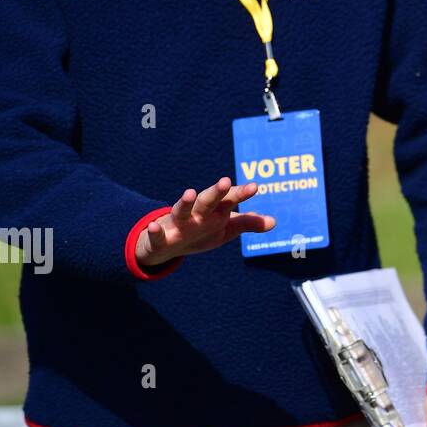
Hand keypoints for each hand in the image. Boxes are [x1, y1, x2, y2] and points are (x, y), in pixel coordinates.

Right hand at [135, 177, 273, 267]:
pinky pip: (156, 235)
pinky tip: (152, 226)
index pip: (229, 199)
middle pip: (207, 200)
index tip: (255, 186)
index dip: (241, 193)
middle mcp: (196, 214)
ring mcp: (178, 224)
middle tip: (225, 181)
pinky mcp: (159, 238)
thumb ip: (247, 223)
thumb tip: (274, 222)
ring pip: (181, 211)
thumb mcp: (225, 229)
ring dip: (184, 202)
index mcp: (214, 211)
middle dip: (215, 192)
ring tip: (190, 192)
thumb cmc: (201, 232)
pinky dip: (154, 231)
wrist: (167, 246)